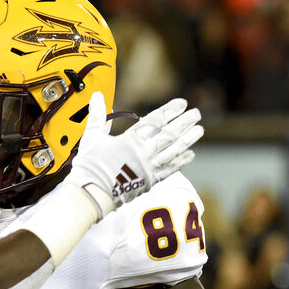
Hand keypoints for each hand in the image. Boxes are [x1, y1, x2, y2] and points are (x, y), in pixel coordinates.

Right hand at [67, 92, 202, 218]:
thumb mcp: (91, 138)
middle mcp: (143, 152)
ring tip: (199, 131)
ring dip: (188, 140)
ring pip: (173, 151)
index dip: (170, 110)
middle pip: (169, 134)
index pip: (155, 120)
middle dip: (185, 122)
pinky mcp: (149, 182)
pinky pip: (169, 170)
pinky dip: (181, 162)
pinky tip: (190, 154)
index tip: (182, 103)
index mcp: (130, 139)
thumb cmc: (89, 166)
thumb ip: (97, 116)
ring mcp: (148, 168)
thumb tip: (96, 95)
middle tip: (197, 113)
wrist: (91, 193)